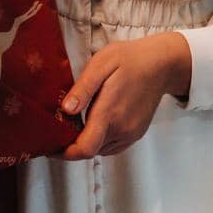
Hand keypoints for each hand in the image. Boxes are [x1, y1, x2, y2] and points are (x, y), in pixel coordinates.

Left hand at [58, 31, 191, 159]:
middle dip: (71, 146)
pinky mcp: (136, 133)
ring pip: (100, 150)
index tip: (50, 147)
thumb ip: (83, 89)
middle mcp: (122, 129)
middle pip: (90, 150)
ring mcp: (131, 133)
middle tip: (57, 130)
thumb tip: (66, 110)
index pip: (85, 148)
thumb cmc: (129, 59)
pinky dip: (99, 141)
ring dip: (86, 143)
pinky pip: (112, 146)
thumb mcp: (101, 64)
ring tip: (73, 125)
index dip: (65, 153)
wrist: (161, 64)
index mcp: (110, 112)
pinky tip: (93, 125)